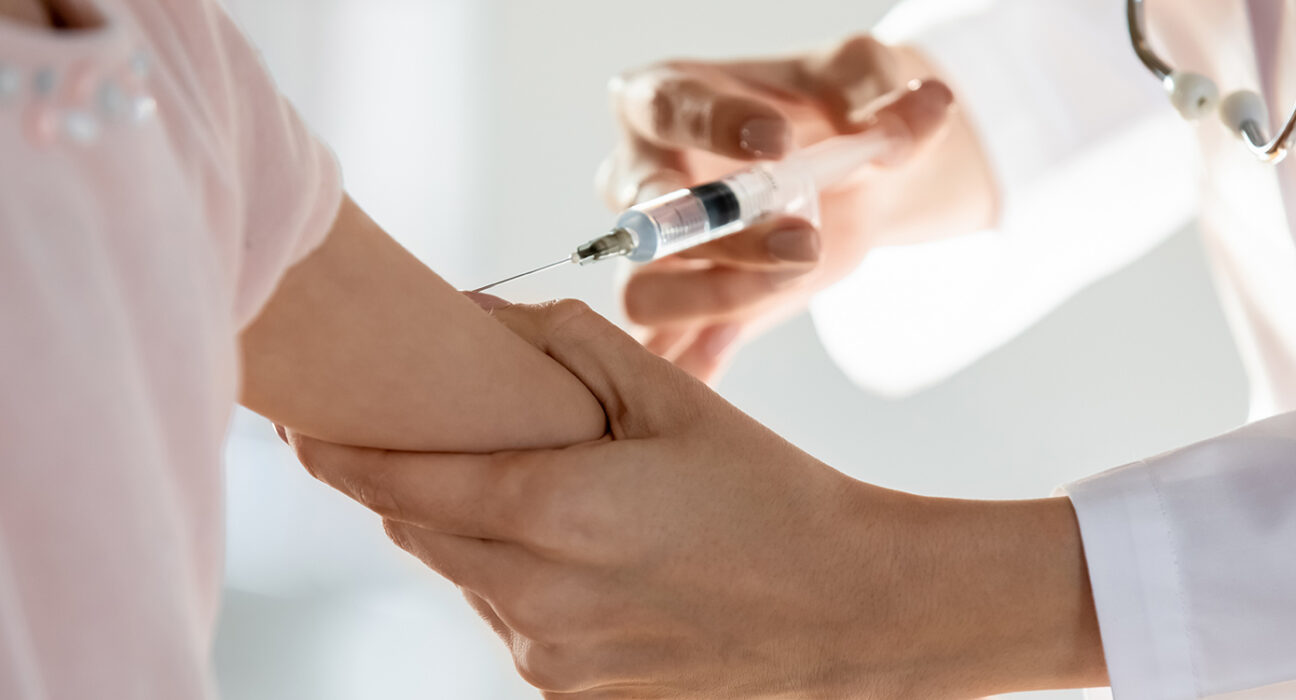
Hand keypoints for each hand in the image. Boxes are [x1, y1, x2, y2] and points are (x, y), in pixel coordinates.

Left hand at [288, 300, 1104, 697]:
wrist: (850, 610)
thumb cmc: (770, 492)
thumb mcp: (675, 397)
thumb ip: (566, 345)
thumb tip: (480, 317)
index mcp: (557, 512)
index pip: (400, 483)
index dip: (337, 455)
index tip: (296, 428)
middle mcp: (537, 599)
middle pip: (420, 532)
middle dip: (400, 488)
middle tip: (402, 441)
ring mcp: (554, 661)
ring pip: (467, 580)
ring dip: (472, 535)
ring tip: (530, 496)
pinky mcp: (576, 699)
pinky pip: (514, 627)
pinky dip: (520, 586)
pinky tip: (580, 558)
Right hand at [597, 37, 974, 381]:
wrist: (846, 176)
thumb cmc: (827, 112)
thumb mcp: (860, 80)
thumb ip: (882, 92)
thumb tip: (916, 119)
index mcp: (663, 99)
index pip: (666, 108)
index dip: (714, 126)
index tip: (780, 142)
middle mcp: (639, 179)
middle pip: (647, 216)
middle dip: (721, 233)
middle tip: (803, 240)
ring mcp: (652, 255)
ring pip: (641, 292)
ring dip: (714, 298)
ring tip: (795, 281)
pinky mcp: (680, 311)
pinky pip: (664, 351)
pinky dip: (689, 368)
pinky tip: (722, 372)